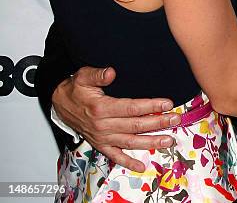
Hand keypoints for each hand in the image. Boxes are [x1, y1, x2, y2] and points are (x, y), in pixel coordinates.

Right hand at [52, 66, 180, 171]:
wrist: (59, 104)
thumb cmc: (75, 89)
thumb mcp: (83, 76)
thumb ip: (98, 74)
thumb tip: (111, 72)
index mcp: (101, 108)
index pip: (132, 107)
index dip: (151, 105)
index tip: (167, 103)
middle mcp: (103, 125)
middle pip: (135, 125)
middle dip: (158, 123)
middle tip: (175, 120)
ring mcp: (102, 137)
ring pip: (130, 142)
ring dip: (151, 142)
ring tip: (168, 140)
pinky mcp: (100, 144)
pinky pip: (115, 156)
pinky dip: (128, 162)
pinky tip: (141, 165)